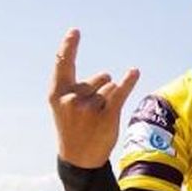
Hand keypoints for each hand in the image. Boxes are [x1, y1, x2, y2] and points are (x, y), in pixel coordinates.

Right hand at [48, 29, 139, 168]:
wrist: (79, 158)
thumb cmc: (73, 127)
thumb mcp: (63, 106)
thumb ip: (75, 87)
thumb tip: (107, 75)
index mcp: (56, 94)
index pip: (63, 64)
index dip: (69, 46)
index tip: (75, 31)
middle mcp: (71, 98)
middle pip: (100, 78)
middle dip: (100, 90)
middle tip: (90, 115)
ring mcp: (89, 107)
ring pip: (111, 87)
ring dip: (109, 99)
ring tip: (98, 120)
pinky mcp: (107, 115)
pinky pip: (121, 92)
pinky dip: (129, 81)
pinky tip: (134, 72)